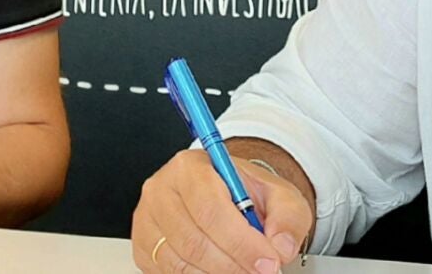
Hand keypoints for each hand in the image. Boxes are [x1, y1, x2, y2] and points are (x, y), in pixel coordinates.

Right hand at [132, 150, 311, 273]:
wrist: (228, 196)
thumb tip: (281, 246)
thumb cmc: (246, 193)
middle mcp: (162, 190)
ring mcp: (148, 220)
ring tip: (243, 269)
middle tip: (261, 271)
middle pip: (194, 241)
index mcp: (191, 167)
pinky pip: (169, 272)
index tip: (268, 261)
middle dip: (234, 264)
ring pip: (181, 262)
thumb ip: (288, 216)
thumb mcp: (279, 195)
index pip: (211, 209)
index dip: (241, 242)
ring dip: (219, 273)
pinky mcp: (143, 246)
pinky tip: (219, 268)